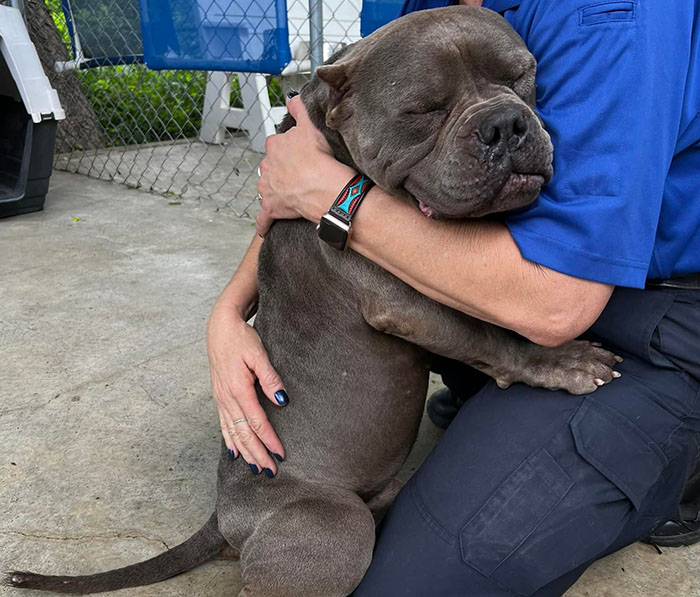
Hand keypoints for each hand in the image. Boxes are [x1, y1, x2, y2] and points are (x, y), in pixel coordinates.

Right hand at [207, 300, 286, 476]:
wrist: (220, 328)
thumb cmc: (241, 338)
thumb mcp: (258, 354)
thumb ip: (270, 378)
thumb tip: (282, 400)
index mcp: (238, 389)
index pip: (257, 421)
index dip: (269, 439)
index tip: (281, 454)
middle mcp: (227, 398)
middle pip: (244, 433)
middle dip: (258, 453)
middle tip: (271, 471)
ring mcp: (220, 399)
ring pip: (232, 432)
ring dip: (245, 452)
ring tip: (257, 468)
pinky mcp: (219, 397)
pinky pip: (223, 425)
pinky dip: (229, 441)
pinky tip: (235, 453)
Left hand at [256, 95, 355, 235]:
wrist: (325, 188)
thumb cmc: (319, 160)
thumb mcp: (310, 126)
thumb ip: (299, 110)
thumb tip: (292, 99)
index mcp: (274, 147)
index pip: (277, 146)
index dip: (289, 150)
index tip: (299, 155)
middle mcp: (266, 167)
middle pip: (271, 167)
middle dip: (280, 171)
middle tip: (298, 174)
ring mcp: (267, 189)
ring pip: (266, 189)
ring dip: (273, 192)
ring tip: (289, 194)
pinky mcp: (272, 209)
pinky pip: (263, 218)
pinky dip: (264, 223)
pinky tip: (265, 228)